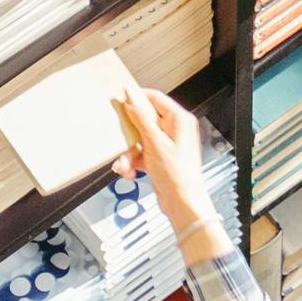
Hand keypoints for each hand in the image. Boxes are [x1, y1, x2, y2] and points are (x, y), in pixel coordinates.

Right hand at [117, 86, 228, 257]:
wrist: (182, 202)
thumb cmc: (178, 175)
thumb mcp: (155, 143)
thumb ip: (142, 120)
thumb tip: (132, 102)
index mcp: (179, 121)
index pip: (156, 98)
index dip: (137, 98)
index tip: (121, 99)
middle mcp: (175, 131)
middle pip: (144, 122)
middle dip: (129, 136)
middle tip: (120, 140)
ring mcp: (166, 145)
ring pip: (139, 140)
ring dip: (128, 153)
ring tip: (123, 164)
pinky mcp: (159, 158)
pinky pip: (141, 154)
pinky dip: (133, 162)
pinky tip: (129, 171)